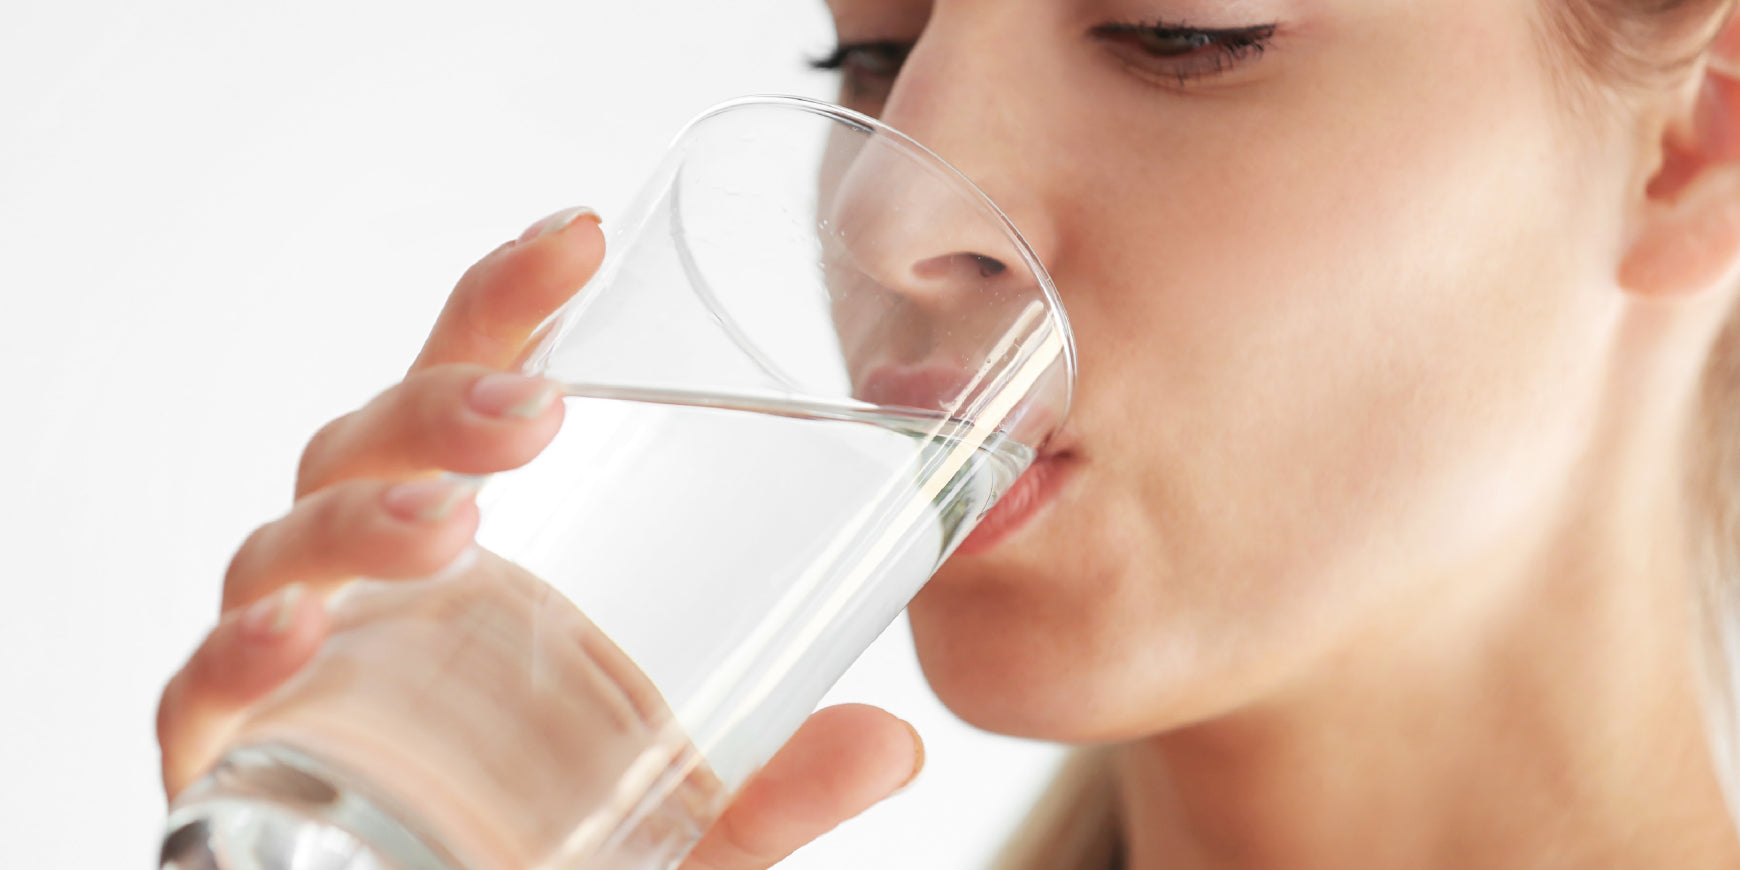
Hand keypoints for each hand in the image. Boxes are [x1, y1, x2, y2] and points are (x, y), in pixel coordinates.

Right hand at [155, 207, 923, 868]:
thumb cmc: (554, 842)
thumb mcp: (683, 819)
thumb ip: (772, 785)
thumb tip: (895, 745)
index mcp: (472, 541)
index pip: (472, 386)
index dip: (509, 302)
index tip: (583, 234)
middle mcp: (370, 577)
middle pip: (373, 443)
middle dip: (439, 408)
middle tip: (530, 414)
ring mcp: (296, 655)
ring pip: (290, 543)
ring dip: (361, 515)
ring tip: (450, 523)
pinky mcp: (232, 750)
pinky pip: (205, 687)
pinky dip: (236, 654)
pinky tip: (296, 636)